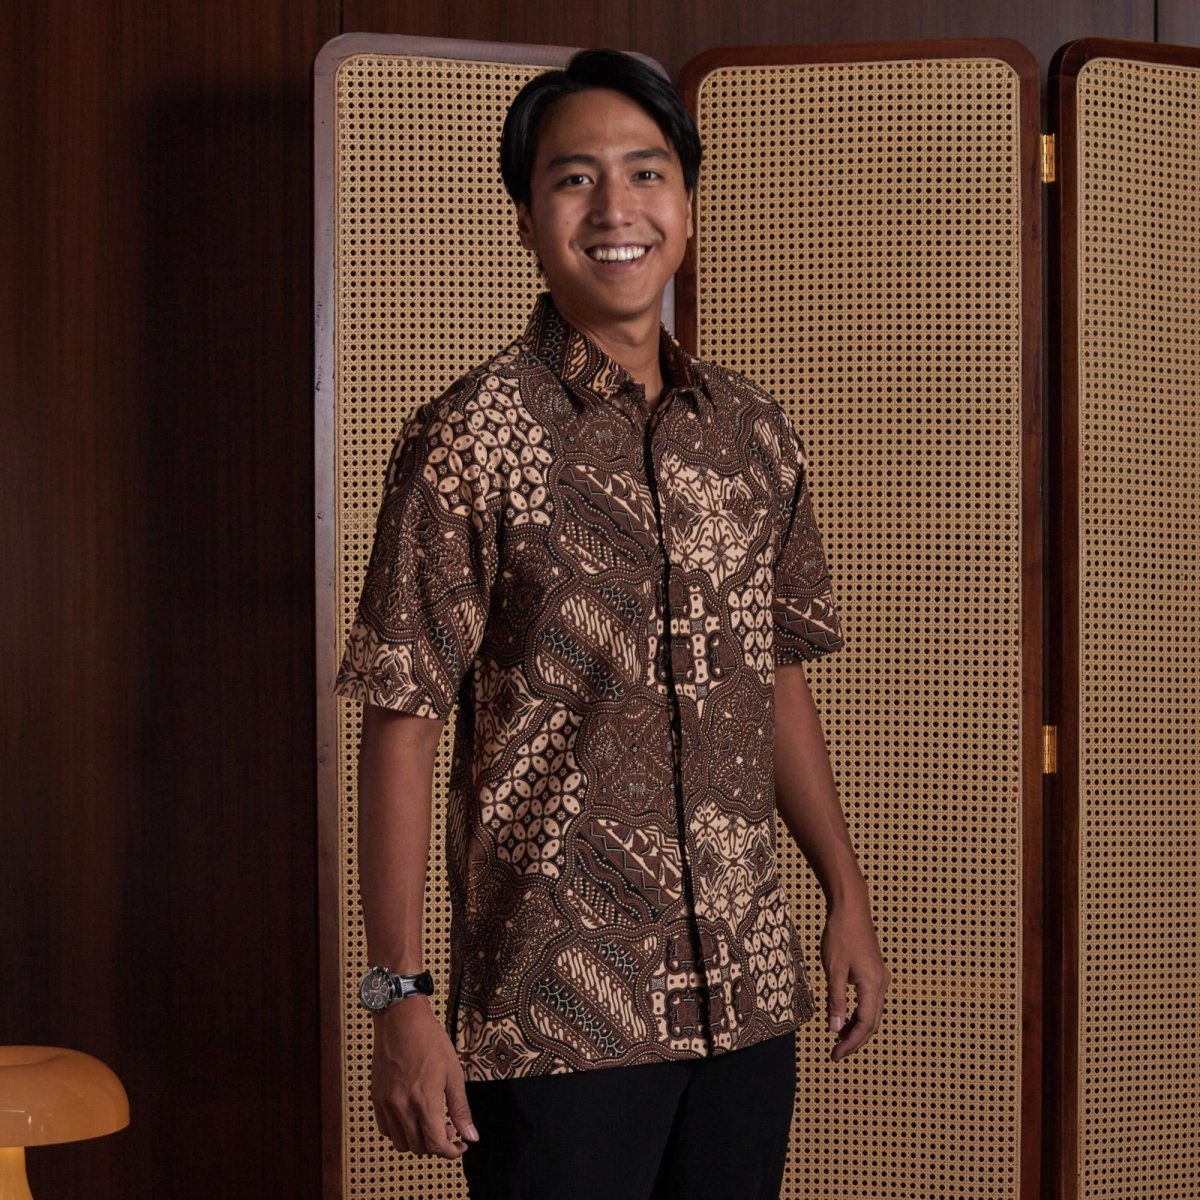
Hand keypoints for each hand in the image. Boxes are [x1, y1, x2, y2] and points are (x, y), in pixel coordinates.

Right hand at [369, 996, 478, 1157]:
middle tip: (448, 1129)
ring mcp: (386, 1104)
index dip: (451, 1152)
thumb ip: (460, 1108)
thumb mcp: (453, 1072)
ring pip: (401, 1143)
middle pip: (419, 1147)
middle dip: (437, 1146)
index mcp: (424, 1102)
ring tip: (430, 1123)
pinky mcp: (376, 1098)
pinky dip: (400, 1131)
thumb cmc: (430, 1041)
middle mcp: (402, 1108)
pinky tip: (411, 1117)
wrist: (401, 1020)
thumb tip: (471, 1136)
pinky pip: (386, 1129)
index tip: (460, 1146)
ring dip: (418, 1141)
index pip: (436, 1145)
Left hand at [820, 894, 888, 1061]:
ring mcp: (880, 978)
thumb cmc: (840, 936)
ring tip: (838, 1038)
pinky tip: (844, 1016)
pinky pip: (870, 1001)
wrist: (851, 909)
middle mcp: (881, 984)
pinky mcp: (875, 972)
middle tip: (836, 1053)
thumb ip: (835, 1000)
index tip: (835, 1054)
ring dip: (857, 1027)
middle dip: (855, 1039)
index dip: (851, 1042)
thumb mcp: (834, 970)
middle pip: (872, 1022)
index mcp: (872, 985)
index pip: (865, 1024)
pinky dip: (858, 1013)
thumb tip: (835, 1029)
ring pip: (872, 1012)